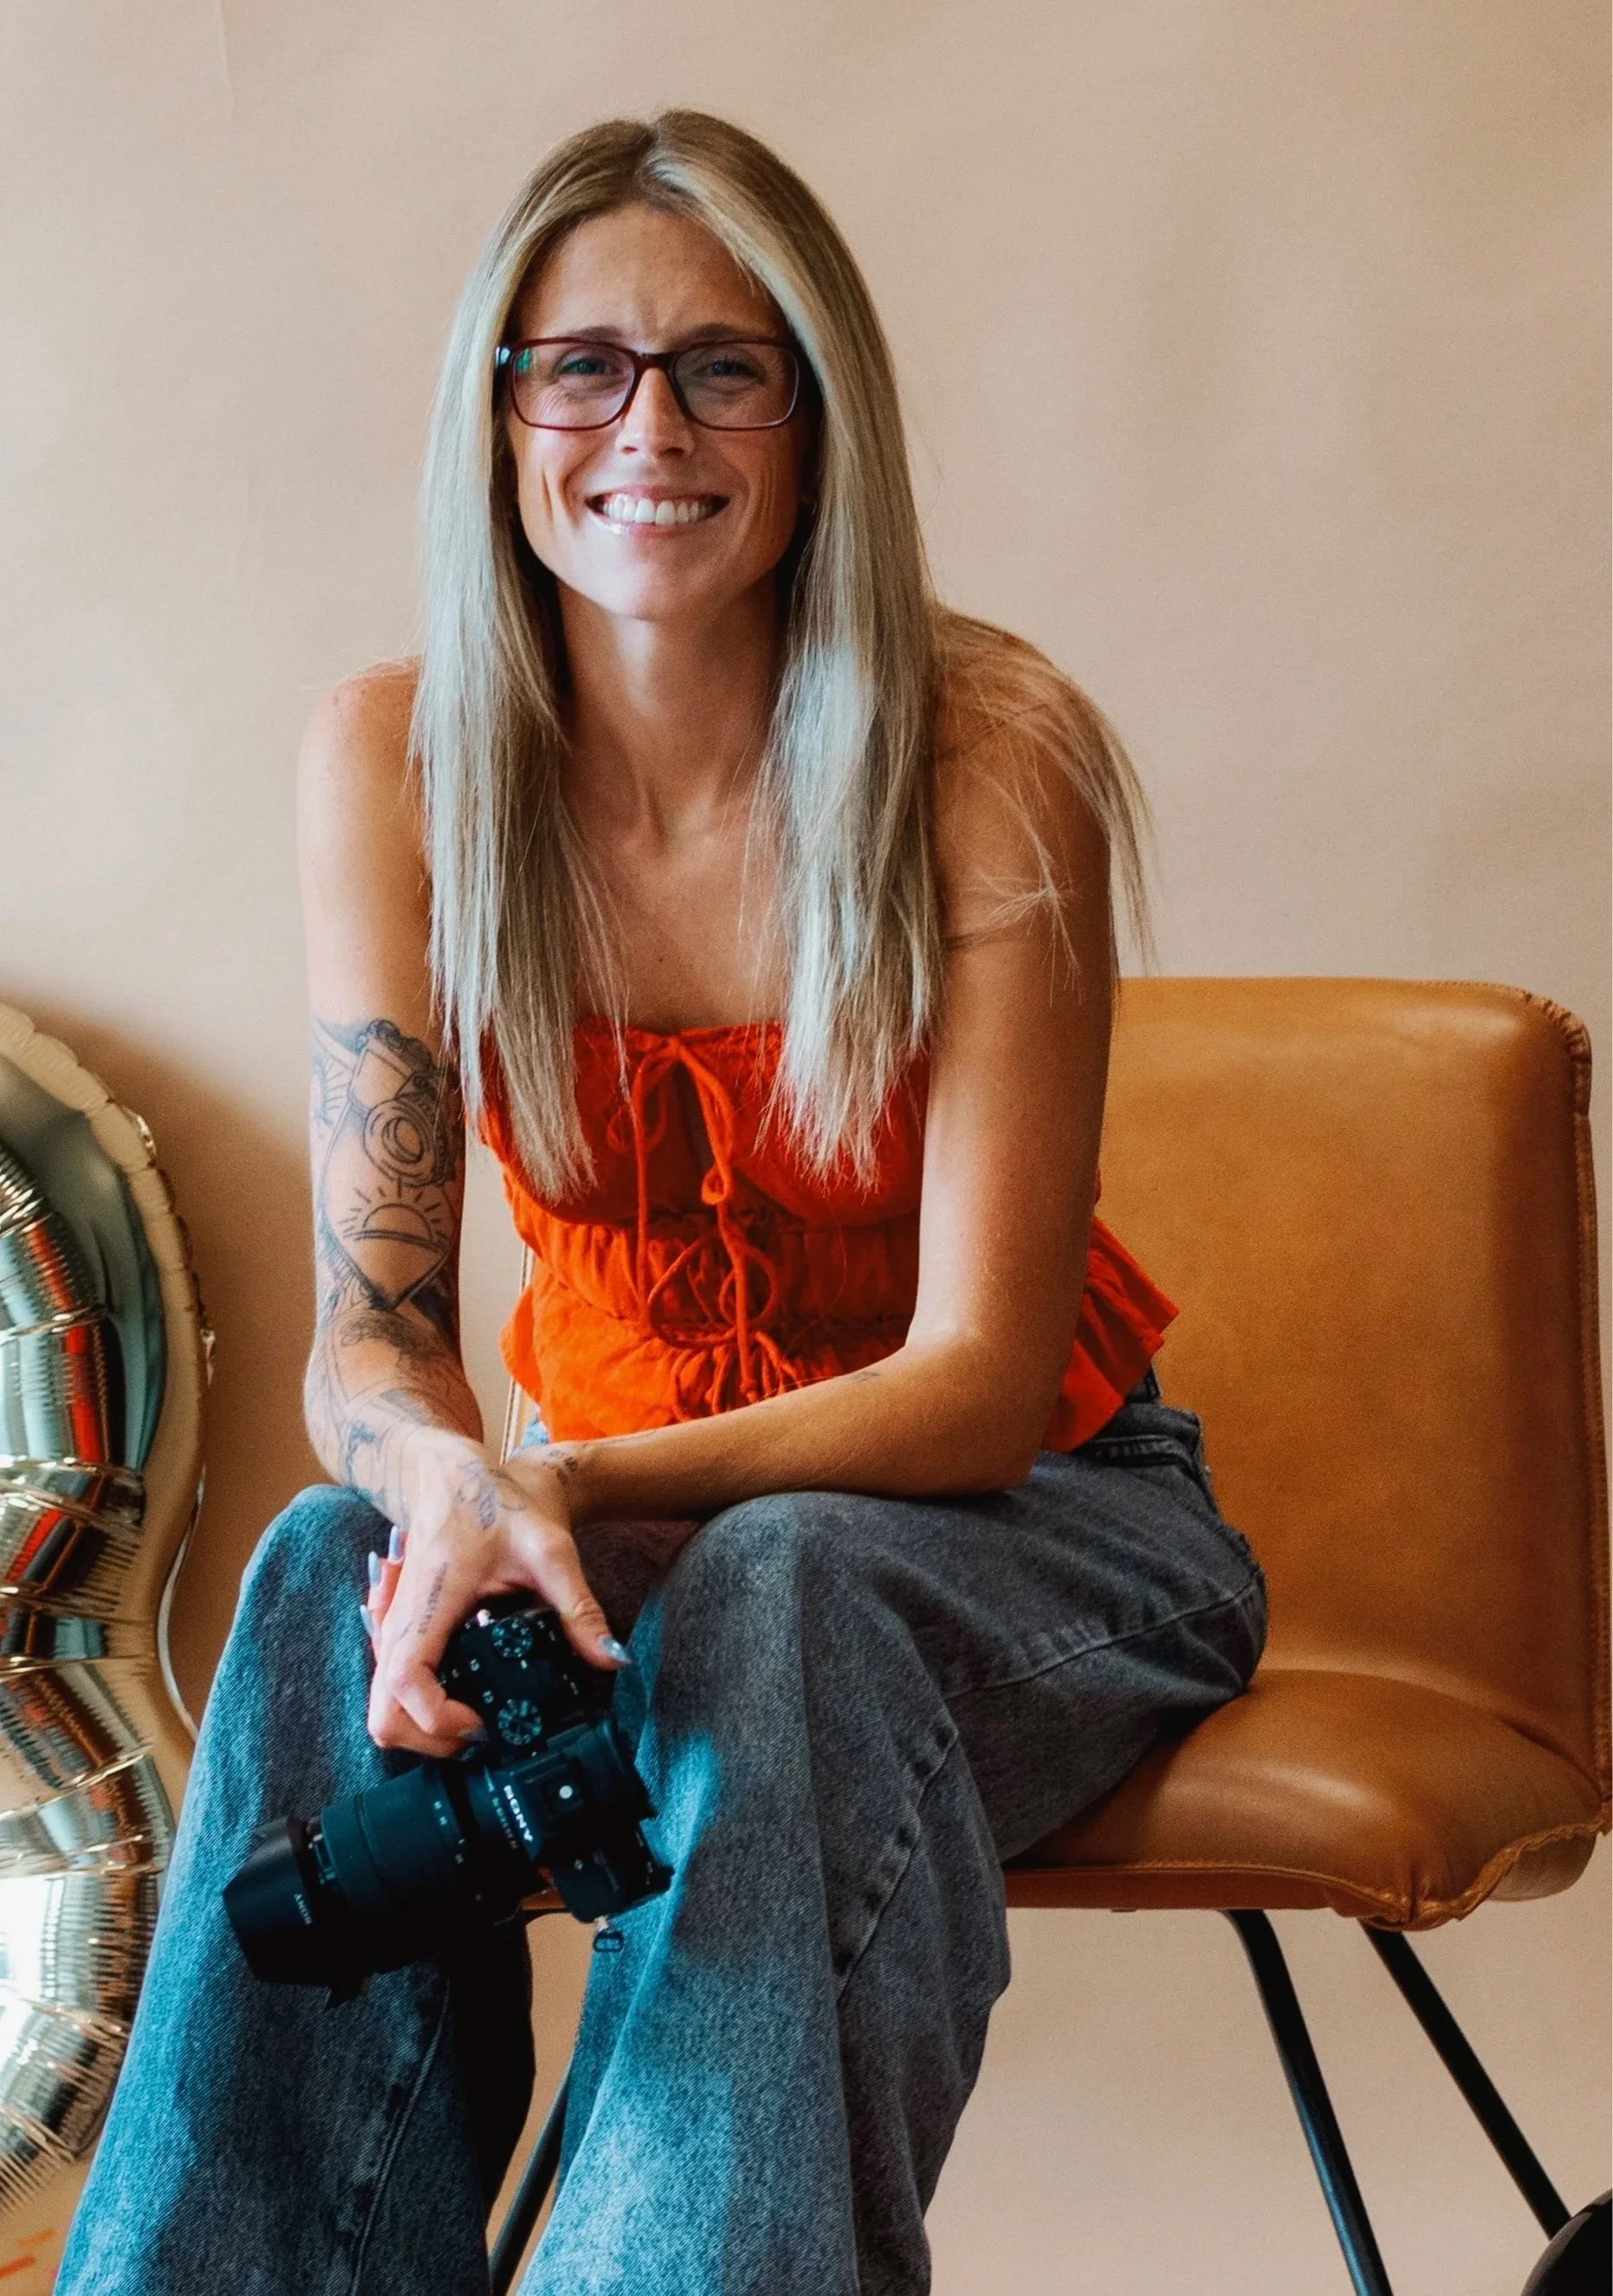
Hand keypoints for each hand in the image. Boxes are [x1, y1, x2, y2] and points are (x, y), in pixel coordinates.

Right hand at [363, 1438, 627, 1757]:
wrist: (454, 1477)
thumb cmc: (496, 1504)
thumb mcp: (549, 1550)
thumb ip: (579, 1607)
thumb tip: (612, 1660)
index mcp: (426, 1606)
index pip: (406, 1686)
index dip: (441, 1722)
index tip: (486, 1725)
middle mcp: (396, 1627)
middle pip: (382, 1718)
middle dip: (431, 1744)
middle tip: (487, 1734)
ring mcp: (390, 1635)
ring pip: (383, 1711)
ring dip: (426, 1733)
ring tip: (481, 1721)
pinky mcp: (398, 1638)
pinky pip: (393, 1693)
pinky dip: (422, 1712)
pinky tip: (466, 1698)